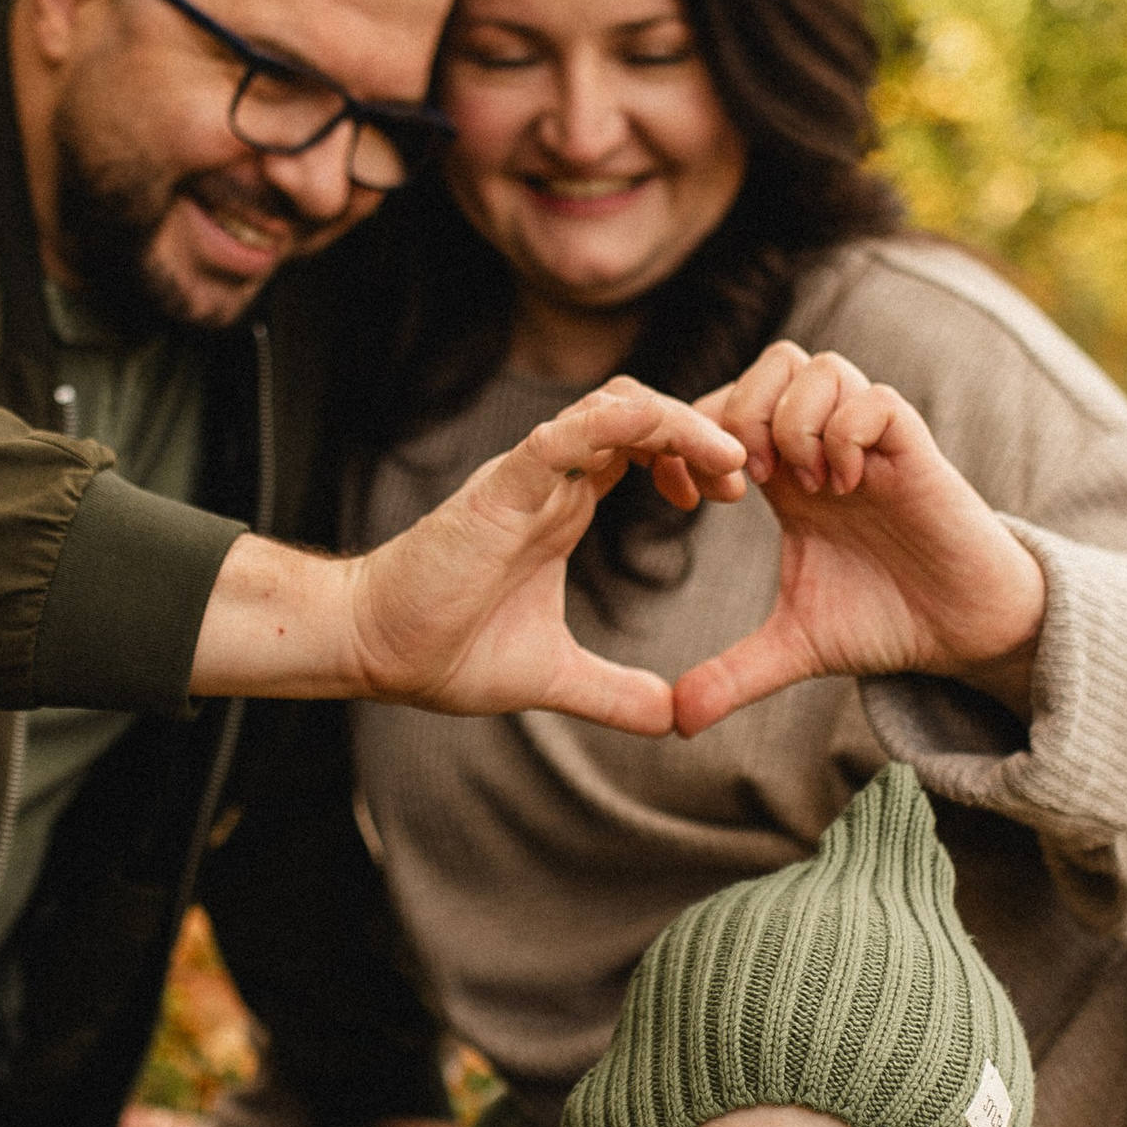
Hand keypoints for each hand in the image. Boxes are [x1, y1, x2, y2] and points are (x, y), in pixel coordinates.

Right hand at [190, 378, 748, 734]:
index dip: (696, 457)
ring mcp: (529, 475)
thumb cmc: (446, 650)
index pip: (645, 449)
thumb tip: (674, 719)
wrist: (375, 649)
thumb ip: (615, 691)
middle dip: (705, 431)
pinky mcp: (504, 484)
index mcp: (564, 506)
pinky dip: (625, 422)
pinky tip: (671, 437)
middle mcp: (553, 478)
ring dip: (682, 421)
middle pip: (645, 414)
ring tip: (730, 458)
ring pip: (619, 407)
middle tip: (751, 473)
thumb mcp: (554, 676)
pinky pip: (571, 432)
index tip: (735, 495)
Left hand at [670, 344, 1047, 742]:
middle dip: (739, 414)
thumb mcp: (793, 649)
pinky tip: (844, 489)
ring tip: (802, 487)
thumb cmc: (884, 621)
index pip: (725, 404)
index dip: (691, 436)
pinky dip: (846, 436)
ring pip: (818, 367)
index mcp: (787, 472)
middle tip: (745, 486)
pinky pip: (874, 400)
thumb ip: (733, 673)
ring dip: (793, 422)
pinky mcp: (915, 452)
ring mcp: (870, 442)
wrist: (963, 630)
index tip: (690, 499)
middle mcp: (825, 444)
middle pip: (771, 363)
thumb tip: (675, 722)